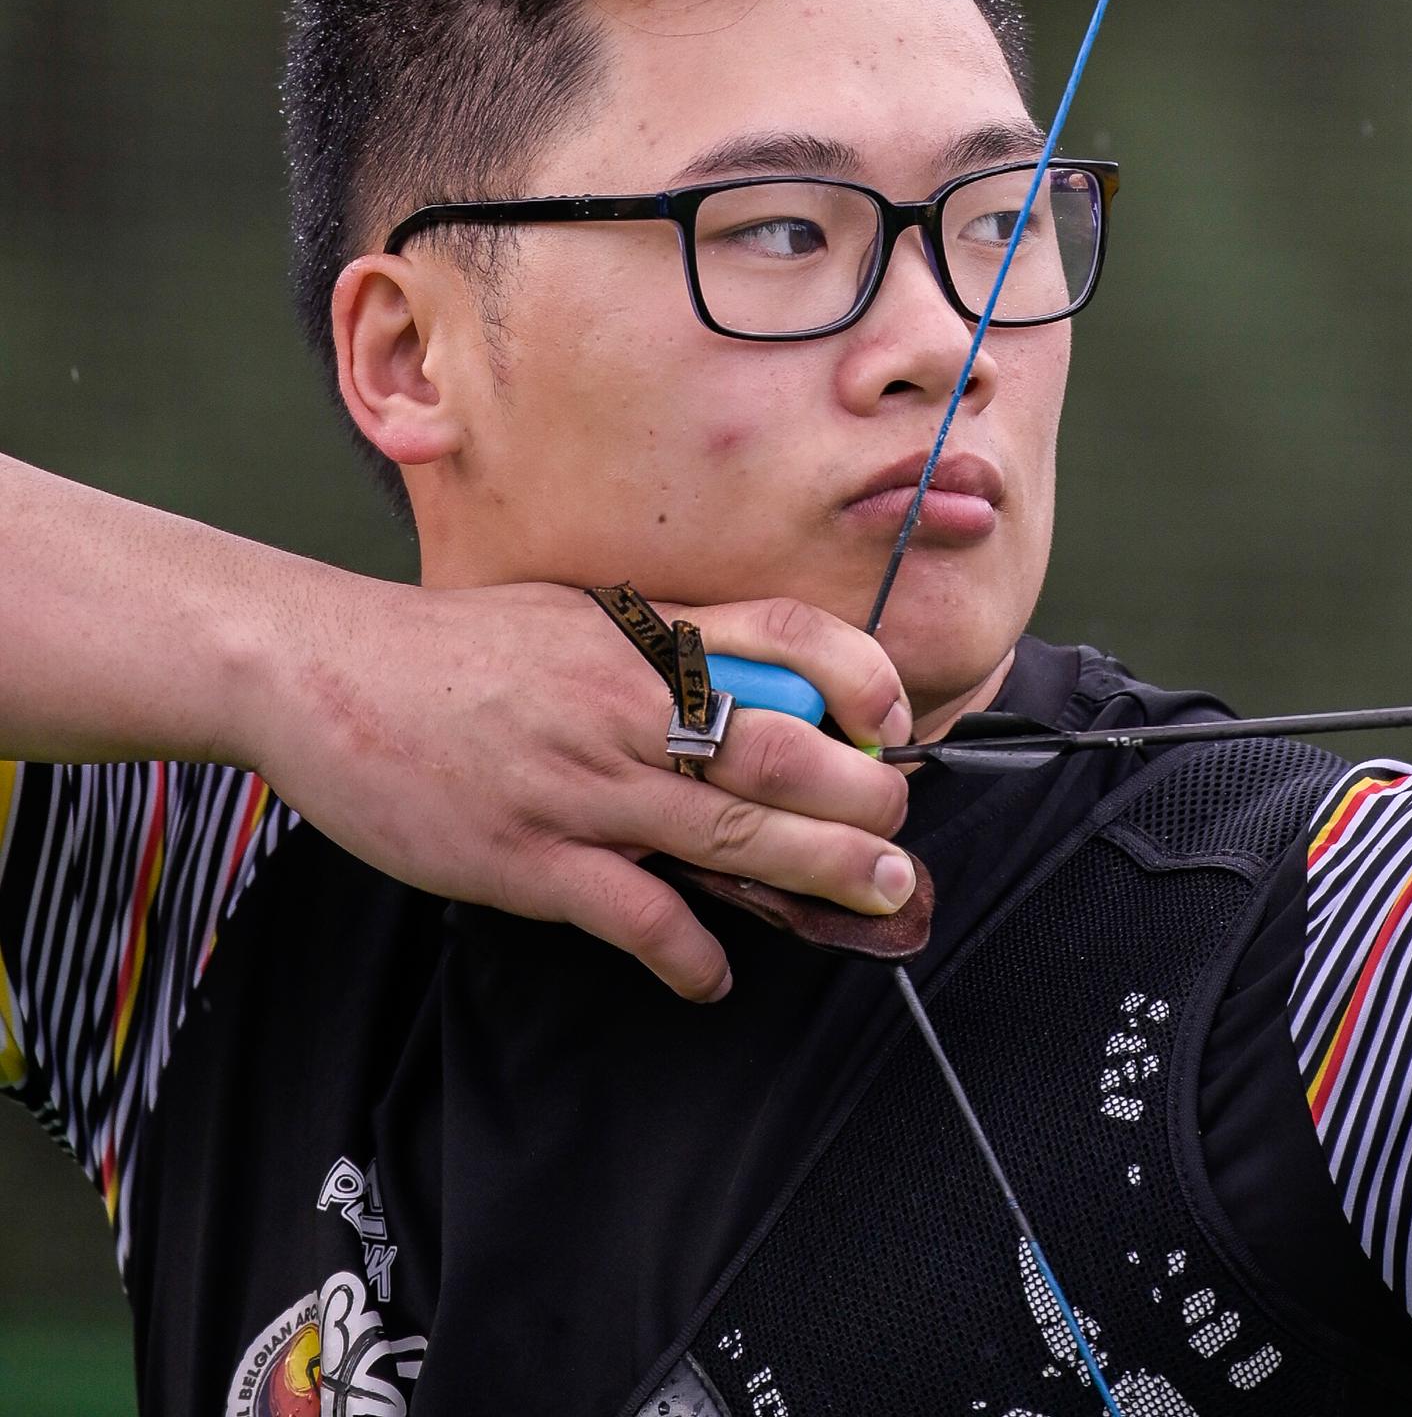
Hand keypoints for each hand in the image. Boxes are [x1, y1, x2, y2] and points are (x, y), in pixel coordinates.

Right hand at [250, 573, 914, 1001]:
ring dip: (814, 871)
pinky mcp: (527, 857)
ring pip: (726, 831)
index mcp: (639, 634)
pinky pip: (633, 914)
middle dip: (859, 797)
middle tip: (902, 837)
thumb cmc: (456, 651)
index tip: (895, 717)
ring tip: (875, 896)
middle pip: (775, 748)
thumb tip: (751, 693)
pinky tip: (715, 976)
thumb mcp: (575, 619)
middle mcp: (623, 702)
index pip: (780, 632)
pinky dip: (688, 952)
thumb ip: (661, 653)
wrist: (326, 673)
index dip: (855, 673)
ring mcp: (577, 783)